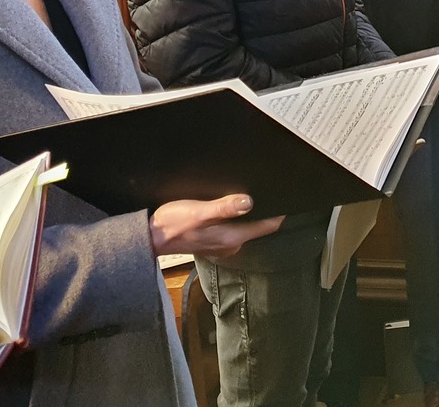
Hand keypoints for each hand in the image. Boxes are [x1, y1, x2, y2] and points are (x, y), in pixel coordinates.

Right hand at [149, 194, 284, 258]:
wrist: (151, 237)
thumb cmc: (173, 223)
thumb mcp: (200, 212)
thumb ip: (224, 208)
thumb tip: (249, 202)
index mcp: (231, 238)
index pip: (266, 227)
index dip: (278, 214)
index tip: (286, 199)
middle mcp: (230, 245)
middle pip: (257, 227)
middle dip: (265, 212)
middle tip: (271, 193)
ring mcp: (221, 245)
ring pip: (245, 228)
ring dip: (250, 216)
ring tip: (253, 198)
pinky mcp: (213, 242)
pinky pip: (233, 230)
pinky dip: (237, 220)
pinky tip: (232, 208)